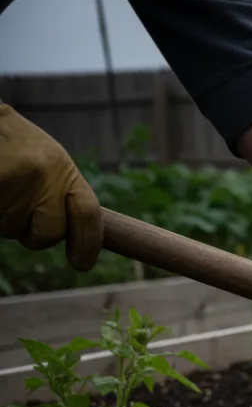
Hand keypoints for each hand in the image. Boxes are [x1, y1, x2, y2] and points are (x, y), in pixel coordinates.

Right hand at [0, 104, 101, 270]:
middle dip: (33, 234)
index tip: (82, 263)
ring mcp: (12, 181)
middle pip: (49, 234)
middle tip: (19, 212)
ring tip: (0, 188)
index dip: (88, 243)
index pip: (88, 214)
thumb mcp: (46, 159)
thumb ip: (62, 193)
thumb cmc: (11, 142)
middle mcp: (43, 176)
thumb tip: (78, 238)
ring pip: (11, 229)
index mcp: (62, 169)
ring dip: (4, 218)